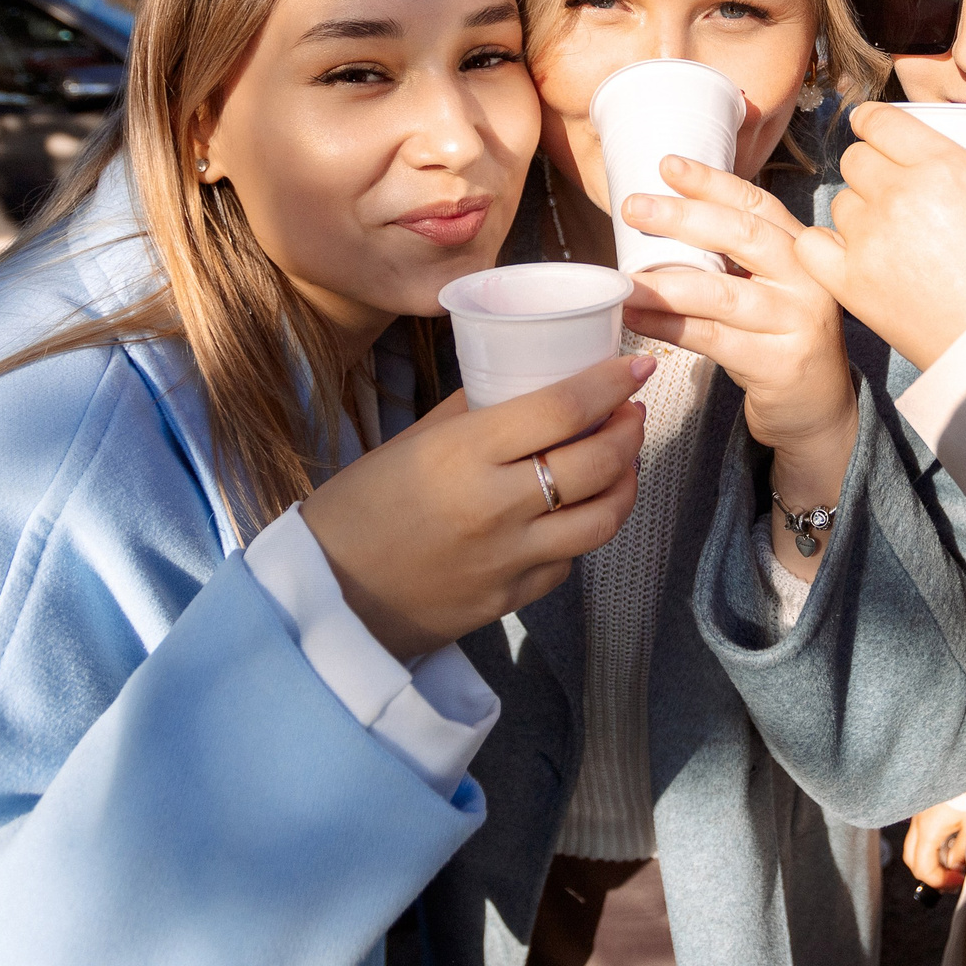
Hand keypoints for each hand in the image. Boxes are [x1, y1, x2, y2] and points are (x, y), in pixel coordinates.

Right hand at [299, 353, 652, 658]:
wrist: (328, 598)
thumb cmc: (361, 508)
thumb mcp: (411, 442)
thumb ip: (471, 411)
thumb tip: (527, 378)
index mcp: (462, 453)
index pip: (562, 409)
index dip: (611, 383)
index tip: (637, 367)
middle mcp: (494, 505)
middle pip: (596, 462)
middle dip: (629, 431)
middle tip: (632, 412)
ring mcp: (507, 558)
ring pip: (601, 519)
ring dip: (625, 484)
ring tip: (622, 461)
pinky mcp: (511, 597)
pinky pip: (569, 561)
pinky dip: (581, 531)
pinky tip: (575, 511)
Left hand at [620, 154, 859, 547]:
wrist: (818, 411)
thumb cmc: (779, 340)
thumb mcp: (768, 288)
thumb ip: (734, 256)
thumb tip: (662, 217)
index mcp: (803, 250)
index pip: (757, 204)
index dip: (712, 182)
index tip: (667, 165)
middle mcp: (808, 279)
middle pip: (743, 236)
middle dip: (683, 218)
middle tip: (633, 207)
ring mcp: (799, 321)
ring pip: (723, 292)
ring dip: (665, 284)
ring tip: (623, 279)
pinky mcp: (781, 364)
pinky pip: (714, 339)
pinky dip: (670, 327)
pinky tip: (637, 320)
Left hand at [794, 105, 965, 372]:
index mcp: (944, 165)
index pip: (879, 121)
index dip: (874, 122)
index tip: (876, 130)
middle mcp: (899, 195)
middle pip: (855, 159)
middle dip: (870, 165)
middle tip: (891, 185)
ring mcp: (870, 241)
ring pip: (840, 202)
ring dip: (857, 208)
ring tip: (885, 227)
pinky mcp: (852, 284)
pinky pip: (812, 246)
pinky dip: (826, 245)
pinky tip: (849, 252)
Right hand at [903, 795, 965, 891]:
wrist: (965, 760)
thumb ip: (962, 850)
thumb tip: (954, 867)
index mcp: (928, 830)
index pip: (923, 869)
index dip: (940, 881)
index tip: (959, 881)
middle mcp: (916, 823)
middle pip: (912, 860)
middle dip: (930, 874)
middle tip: (952, 878)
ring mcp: (917, 815)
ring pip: (914, 846)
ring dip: (930, 859)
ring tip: (953, 860)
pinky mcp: (922, 807)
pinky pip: (919, 833)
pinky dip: (930, 845)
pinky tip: (949, 841)